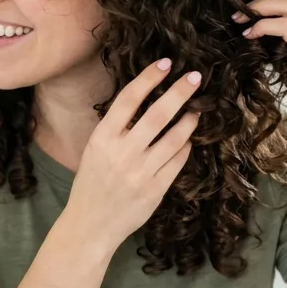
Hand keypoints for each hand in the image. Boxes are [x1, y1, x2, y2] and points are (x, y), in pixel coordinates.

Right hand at [65, 58, 200, 250]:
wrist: (90, 225)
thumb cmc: (92, 183)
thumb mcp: (94, 150)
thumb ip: (116, 129)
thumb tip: (146, 101)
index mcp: (102, 138)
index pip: (128, 99)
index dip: (148, 78)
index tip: (166, 63)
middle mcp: (122, 152)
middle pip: (157, 114)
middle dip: (179, 92)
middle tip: (195, 77)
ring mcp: (140, 172)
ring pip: (174, 138)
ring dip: (188, 120)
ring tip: (196, 110)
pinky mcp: (155, 190)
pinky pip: (177, 162)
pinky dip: (185, 147)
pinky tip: (188, 140)